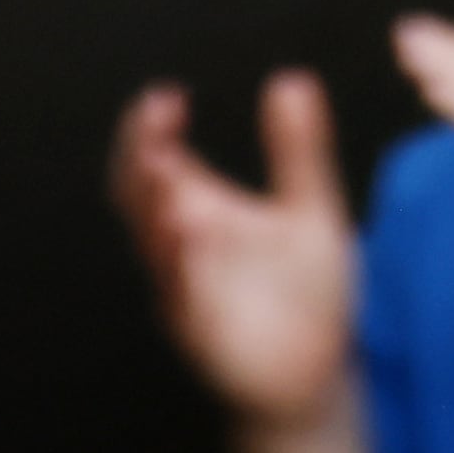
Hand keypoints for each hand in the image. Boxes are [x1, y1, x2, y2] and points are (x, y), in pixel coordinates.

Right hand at [113, 70, 361, 426]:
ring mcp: (187, 288)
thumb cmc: (306, 290)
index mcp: (200, 208)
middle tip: (156, 123)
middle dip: (140, 158)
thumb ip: (299, 149)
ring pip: (155, 246)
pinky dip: (182, 265)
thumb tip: (293, 80)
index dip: (148, 128)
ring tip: (165, 169)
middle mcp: (183, 246)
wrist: (316, 372)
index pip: (152, 160)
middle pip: (137, 196)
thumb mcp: (312, 209)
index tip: (167, 98)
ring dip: (156, 207)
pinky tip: (191, 232)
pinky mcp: (203, 331)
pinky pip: (181, 297)